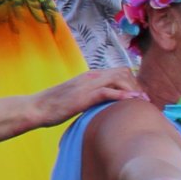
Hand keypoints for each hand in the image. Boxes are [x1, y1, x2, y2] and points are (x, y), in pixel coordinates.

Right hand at [30, 69, 145, 125]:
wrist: (35, 108)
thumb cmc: (52, 106)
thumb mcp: (74, 97)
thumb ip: (89, 97)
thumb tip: (101, 106)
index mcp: (89, 76)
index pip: (118, 72)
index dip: (132, 83)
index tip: (139, 96)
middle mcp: (90, 76)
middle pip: (123, 72)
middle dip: (137, 85)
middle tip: (144, 100)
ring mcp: (87, 85)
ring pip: (119, 79)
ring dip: (133, 90)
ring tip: (142, 102)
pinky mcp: (83, 96)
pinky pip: (108, 92)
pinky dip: (122, 96)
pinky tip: (132, 102)